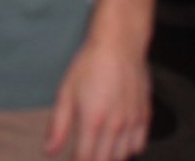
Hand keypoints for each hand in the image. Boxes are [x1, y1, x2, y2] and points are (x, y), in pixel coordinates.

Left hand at [44, 40, 151, 160]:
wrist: (119, 45)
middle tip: (84, 155)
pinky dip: (128, 150)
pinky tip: (118, 144)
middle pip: (105, 160)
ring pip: (123, 156)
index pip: (86, 159)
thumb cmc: (89, 65)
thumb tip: (50, 150)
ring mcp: (132, 122)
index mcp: (93, 120)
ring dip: (109, 157)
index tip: (72, 160)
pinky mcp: (145, 116)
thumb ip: (59, 125)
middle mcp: (115, 125)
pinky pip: (139, 144)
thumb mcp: (66, 91)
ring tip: (98, 150)